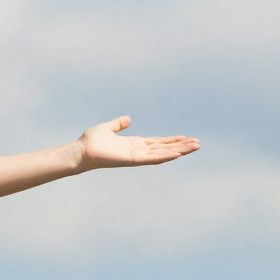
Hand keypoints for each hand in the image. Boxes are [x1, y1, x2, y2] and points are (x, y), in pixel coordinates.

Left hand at [75, 116, 198, 170]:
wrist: (81, 151)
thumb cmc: (91, 142)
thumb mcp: (108, 128)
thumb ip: (118, 124)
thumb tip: (128, 119)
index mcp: (134, 144)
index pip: (157, 142)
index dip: (171, 140)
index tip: (185, 137)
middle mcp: (138, 151)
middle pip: (164, 148)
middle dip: (181, 146)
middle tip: (198, 143)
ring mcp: (137, 156)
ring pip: (163, 154)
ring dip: (180, 151)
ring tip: (195, 147)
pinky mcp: (133, 160)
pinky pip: (153, 158)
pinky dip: (166, 156)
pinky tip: (179, 154)